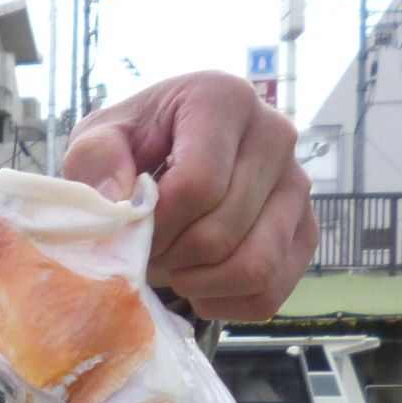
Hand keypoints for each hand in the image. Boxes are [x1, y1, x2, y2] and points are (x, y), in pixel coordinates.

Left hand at [60, 74, 315, 321]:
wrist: (167, 157)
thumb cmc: (131, 147)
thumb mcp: (98, 141)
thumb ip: (95, 161)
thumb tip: (119, 201)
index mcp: (224, 99)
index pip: (198, 185)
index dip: (156, 226)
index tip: (133, 228)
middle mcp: (275, 134)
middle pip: (222, 232)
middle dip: (172, 256)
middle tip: (150, 249)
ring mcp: (298, 184)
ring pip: (256, 267)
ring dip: (200, 284)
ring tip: (175, 266)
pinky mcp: (306, 229)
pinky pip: (272, 292)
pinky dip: (227, 303)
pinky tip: (199, 283)